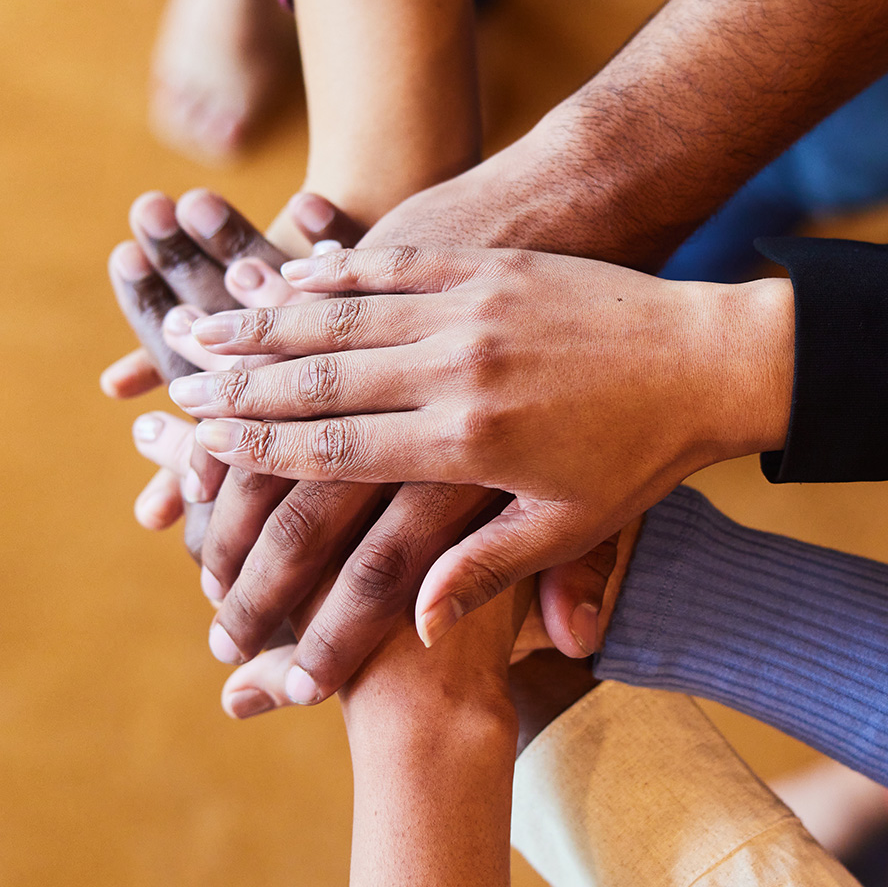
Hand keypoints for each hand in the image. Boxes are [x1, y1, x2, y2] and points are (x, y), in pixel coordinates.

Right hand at [104, 192, 635, 705]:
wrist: (710, 356)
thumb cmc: (642, 455)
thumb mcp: (572, 526)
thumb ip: (485, 572)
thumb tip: (413, 624)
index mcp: (469, 441)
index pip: (338, 446)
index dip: (262, 447)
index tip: (202, 444)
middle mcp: (457, 367)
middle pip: (321, 376)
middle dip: (240, 382)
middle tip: (177, 382)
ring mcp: (471, 306)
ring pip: (343, 313)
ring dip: (266, 319)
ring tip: (202, 320)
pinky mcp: (489, 266)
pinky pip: (392, 263)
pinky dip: (333, 269)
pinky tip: (287, 271)